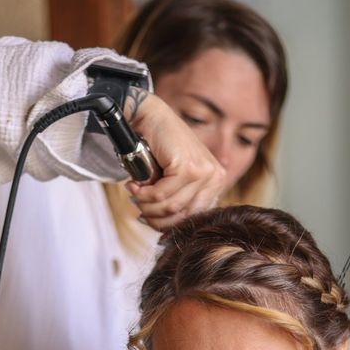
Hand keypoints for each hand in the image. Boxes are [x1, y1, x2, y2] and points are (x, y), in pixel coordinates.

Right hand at [123, 89, 225, 230]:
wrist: (152, 116)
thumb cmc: (160, 148)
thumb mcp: (173, 178)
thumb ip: (177, 200)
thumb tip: (165, 232)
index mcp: (215, 182)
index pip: (194, 218)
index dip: (168, 224)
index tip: (148, 220)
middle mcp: (215, 177)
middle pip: (182, 216)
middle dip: (154, 217)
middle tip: (137, 207)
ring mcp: (204, 172)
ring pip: (170, 207)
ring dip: (146, 205)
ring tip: (134, 193)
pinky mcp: (188, 167)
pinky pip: (161, 195)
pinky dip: (143, 194)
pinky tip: (134, 185)